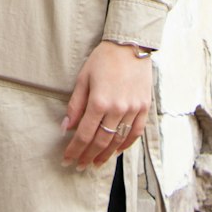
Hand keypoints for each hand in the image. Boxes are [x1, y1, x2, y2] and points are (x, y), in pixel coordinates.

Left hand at [61, 40, 151, 169]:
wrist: (130, 45)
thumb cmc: (103, 59)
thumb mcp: (83, 78)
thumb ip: (75, 105)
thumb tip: (66, 128)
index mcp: (99, 102)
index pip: (84, 135)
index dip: (74, 150)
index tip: (67, 160)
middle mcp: (117, 109)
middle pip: (101, 142)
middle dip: (88, 156)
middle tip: (79, 166)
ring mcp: (133, 109)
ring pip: (118, 141)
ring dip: (105, 155)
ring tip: (95, 163)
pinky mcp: (144, 107)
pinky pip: (136, 132)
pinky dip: (125, 144)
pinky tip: (116, 151)